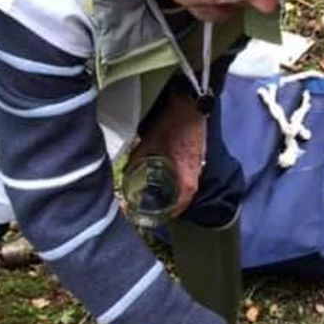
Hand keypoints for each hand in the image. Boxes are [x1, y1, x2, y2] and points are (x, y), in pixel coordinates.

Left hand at [128, 91, 204, 215]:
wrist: (188, 104)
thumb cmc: (171, 125)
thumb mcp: (148, 144)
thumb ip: (137, 161)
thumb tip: (125, 174)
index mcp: (186, 175)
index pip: (180, 204)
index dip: (167, 214)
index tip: (154, 218)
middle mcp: (195, 173)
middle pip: (184, 198)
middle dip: (170, 206)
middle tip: (154, 210)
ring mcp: (198, 164)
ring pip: (187, 186)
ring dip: (174, 193)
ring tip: (159, 195)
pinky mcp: (197, 155)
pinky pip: (188, 175)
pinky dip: (178, 180)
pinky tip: (166, 176)